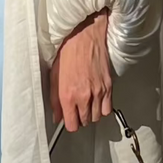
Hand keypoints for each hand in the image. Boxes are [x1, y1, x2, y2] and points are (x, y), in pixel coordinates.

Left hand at [50, 10, 113, 132]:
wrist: (84, 37)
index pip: (72, 125)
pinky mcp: (109, 87)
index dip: (70, 124)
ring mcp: (98, 93)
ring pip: (97, 117)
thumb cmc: (68, 53)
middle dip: (80, 118)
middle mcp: (84, 97)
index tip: (69, 119)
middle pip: (85, 122)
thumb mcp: (53, 77)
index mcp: (68, 96)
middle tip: (76, 109)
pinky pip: (108, 108)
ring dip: (91, 114)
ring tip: (86, 105)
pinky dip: (102, 108)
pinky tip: (97, 101)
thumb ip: (55, 100)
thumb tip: (57, 116)